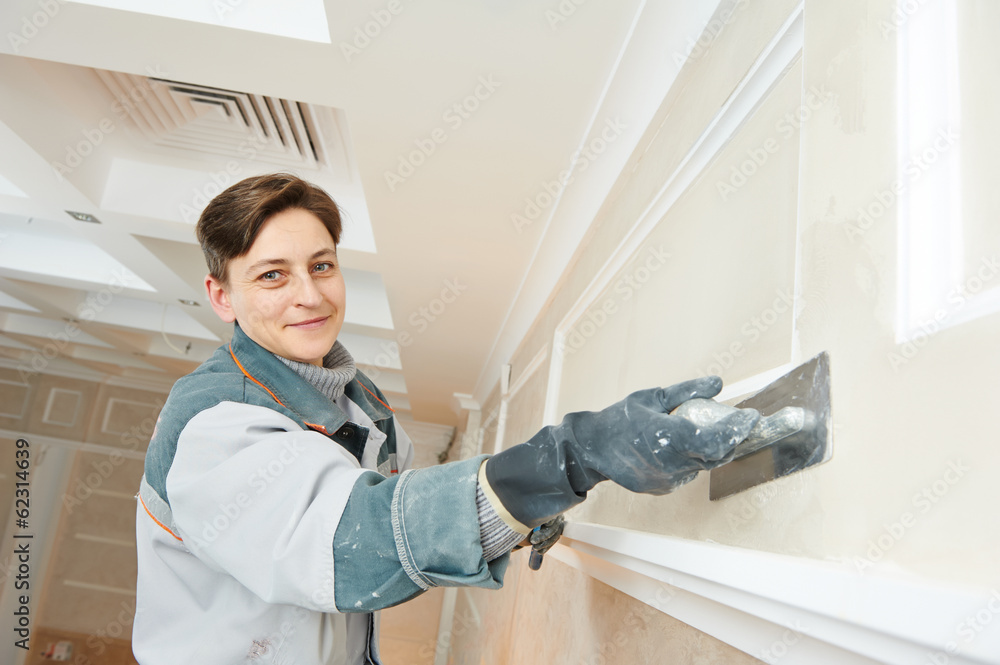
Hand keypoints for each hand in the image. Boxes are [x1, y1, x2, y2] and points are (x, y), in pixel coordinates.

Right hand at [484, 376, 759, 526]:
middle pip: (717, 455)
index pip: (718, 438)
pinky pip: (686, 473)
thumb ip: (687, 392)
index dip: (738, 429)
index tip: (752, 417)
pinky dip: (690, 460)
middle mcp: (673, 462)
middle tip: (740, 424)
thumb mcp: (652, 397)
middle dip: (731, 439)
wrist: (590, 449)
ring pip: (703, 465)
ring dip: (710, 451)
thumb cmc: (620, 419)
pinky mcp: (661, 488)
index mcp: (671, 437)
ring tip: (707, 432)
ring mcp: (667, 479)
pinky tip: (682, 448)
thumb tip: (717, 383)